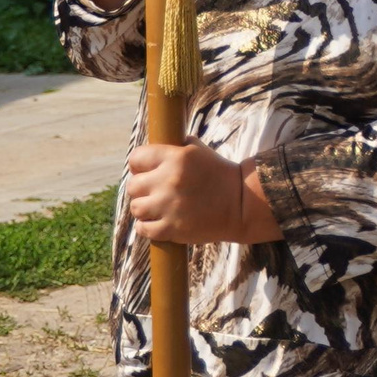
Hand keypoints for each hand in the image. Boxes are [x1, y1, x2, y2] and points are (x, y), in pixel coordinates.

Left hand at [125, 141, 264, 247]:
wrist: (243, 204)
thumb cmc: (220, 174)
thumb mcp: (200, 152)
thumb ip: (175, 147)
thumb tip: (152, 149)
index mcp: (177, 158)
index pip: (136, 158)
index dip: (139, 165)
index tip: (145, 171)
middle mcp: (169, 180)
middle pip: (133, 185)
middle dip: (143, 189)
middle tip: (156, 191)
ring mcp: (169, 206)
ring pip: (136, 208)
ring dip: (145, 208)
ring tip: (158, 208)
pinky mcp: (172, 228)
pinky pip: (143, 229)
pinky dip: (148, 227)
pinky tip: (160, 222)